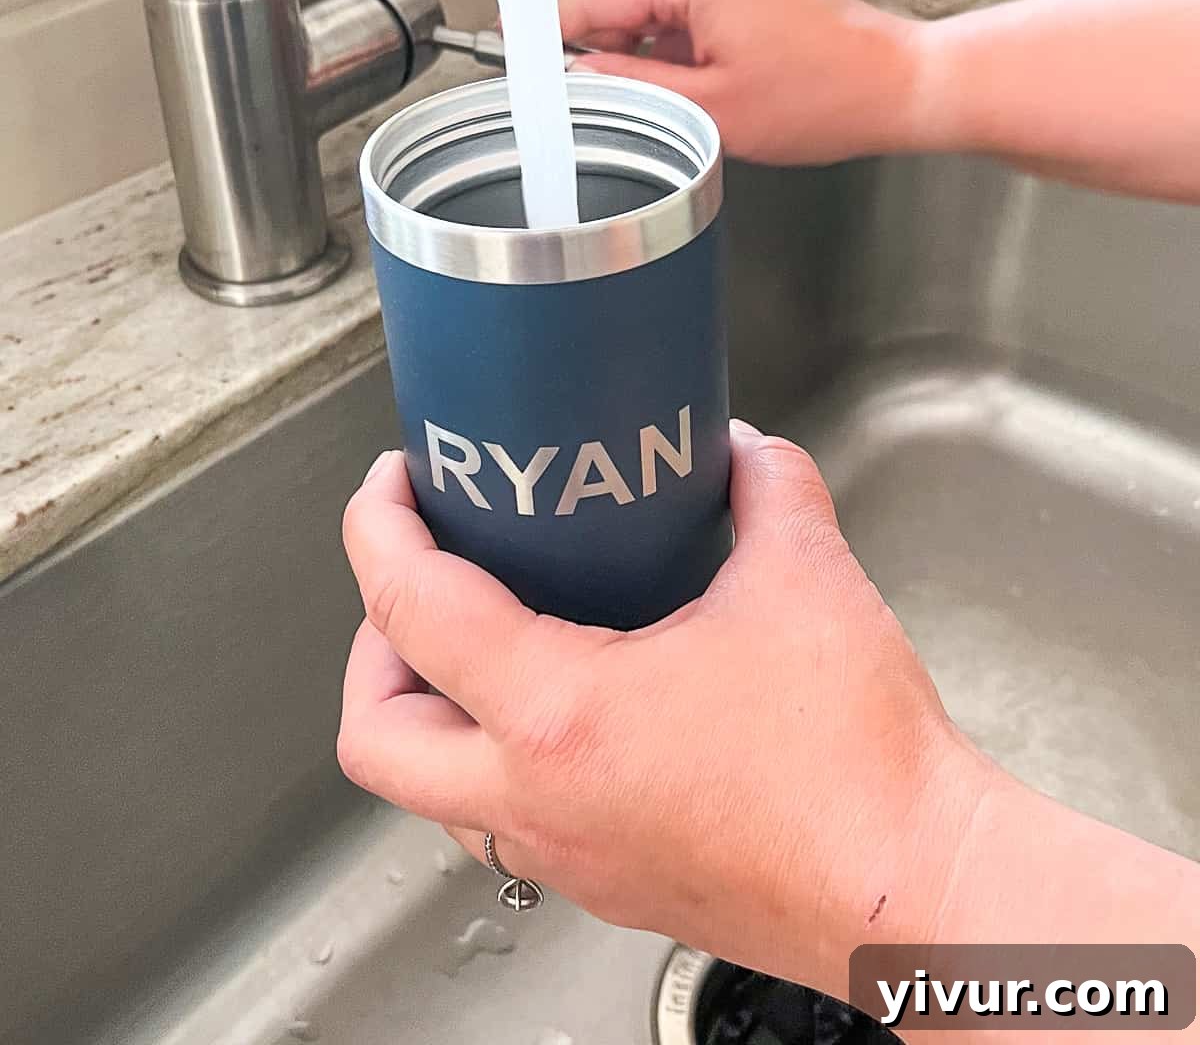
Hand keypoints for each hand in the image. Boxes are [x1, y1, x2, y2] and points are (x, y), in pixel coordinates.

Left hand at [338, 424, 994, 995]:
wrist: (918, 892)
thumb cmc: (856, 764)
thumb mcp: (805, 578)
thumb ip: (766, 489)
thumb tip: (743, 454)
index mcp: (559, 716)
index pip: (411, 611)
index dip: (379, 531)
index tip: (391, 487)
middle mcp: (539, 802)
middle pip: (375, 739)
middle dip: (372, 651)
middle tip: (415, 584)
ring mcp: (570, 858)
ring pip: (433, 798)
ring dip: (431, 717)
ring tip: (478, 647)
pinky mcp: (613, 888)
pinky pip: (507, 829)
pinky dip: (499, 764)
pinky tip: (568, 713)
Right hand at [558, 0, 920, 166]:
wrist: (898, 85)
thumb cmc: (825, 96)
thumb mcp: (710, 109)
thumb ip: (632, 87)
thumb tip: (580, 76)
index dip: (554, 26)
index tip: (517, 47)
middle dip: (602, 45)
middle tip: (587, 98)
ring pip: (656, 4)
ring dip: (645, 50)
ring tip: (662, 100)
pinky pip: (690, 7)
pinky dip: (678, 44)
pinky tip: (691, 86)